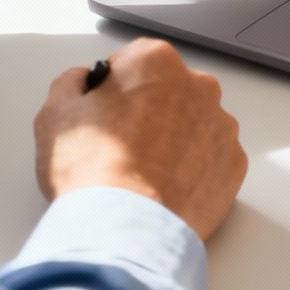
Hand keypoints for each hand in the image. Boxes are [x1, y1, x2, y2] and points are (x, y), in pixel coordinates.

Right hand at [34, 38, 248, 239]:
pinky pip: (210, 159)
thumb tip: (82, 82)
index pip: (131, 63)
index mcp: (155, 61)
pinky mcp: (234, 164)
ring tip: (143, 174)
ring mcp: (221, 126)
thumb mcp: (55, 113)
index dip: (112, 90)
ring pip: (192, 125)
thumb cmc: (93, 169)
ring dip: (173, 140)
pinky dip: (192, 170)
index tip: (102, 114)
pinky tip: (165, 188)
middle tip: (120, 147)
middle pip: (167, 91)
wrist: (125, 228)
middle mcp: (198, 86)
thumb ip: (72, 83)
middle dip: (148, 111)